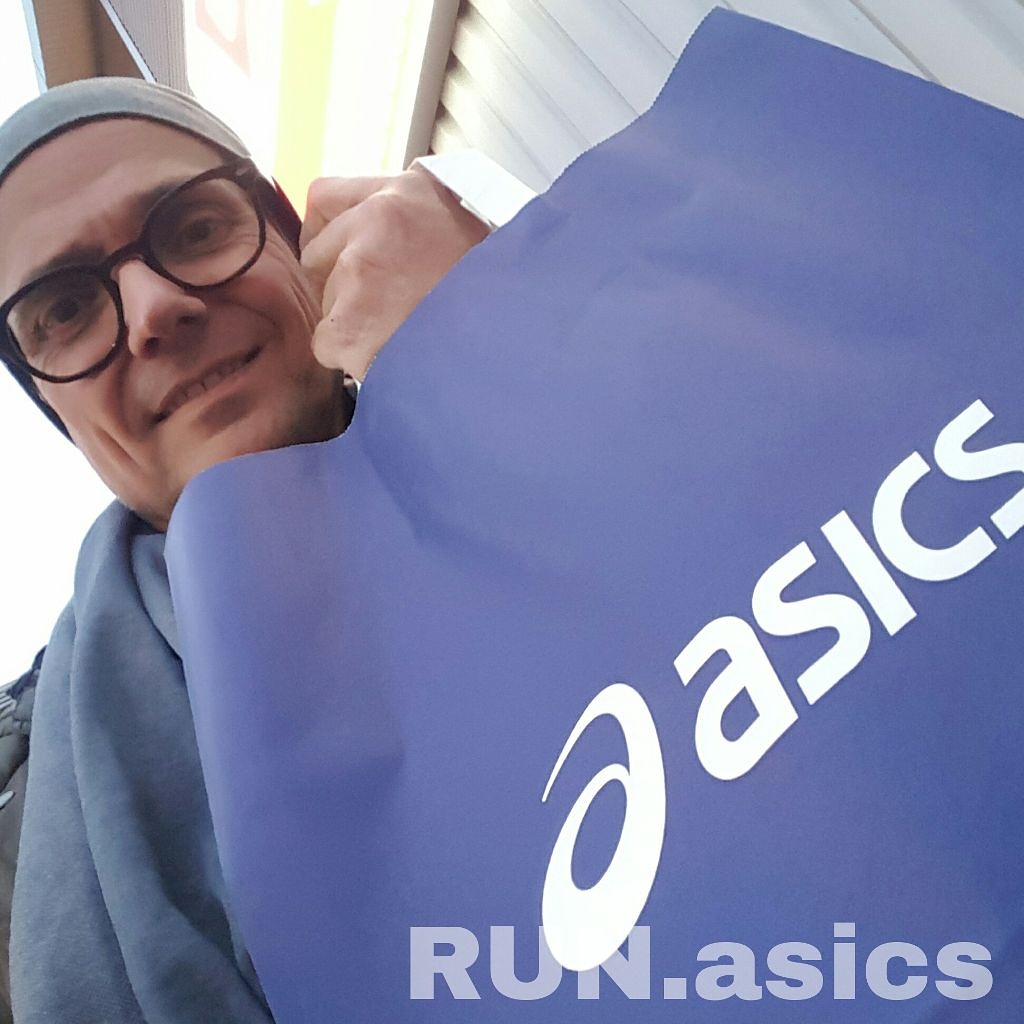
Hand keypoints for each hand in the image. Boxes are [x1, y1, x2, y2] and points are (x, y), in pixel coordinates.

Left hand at [299, 166, 489, 379]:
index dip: (327, 235)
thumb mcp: (467, 228)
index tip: (338, 259)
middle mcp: (379, 220)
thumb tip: (381, 231)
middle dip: (340, 286)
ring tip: (404, 334)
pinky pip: (327, 343)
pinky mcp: (351, 322)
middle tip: (386, 310)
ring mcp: (361, 271)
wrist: (515, 335)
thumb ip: (418, 220)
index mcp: (409, 193)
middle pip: (317, 257)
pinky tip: (393, 357)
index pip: (324, 197)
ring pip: (326, 302)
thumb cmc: (500, 293)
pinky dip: (353, 359)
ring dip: (354, 324)